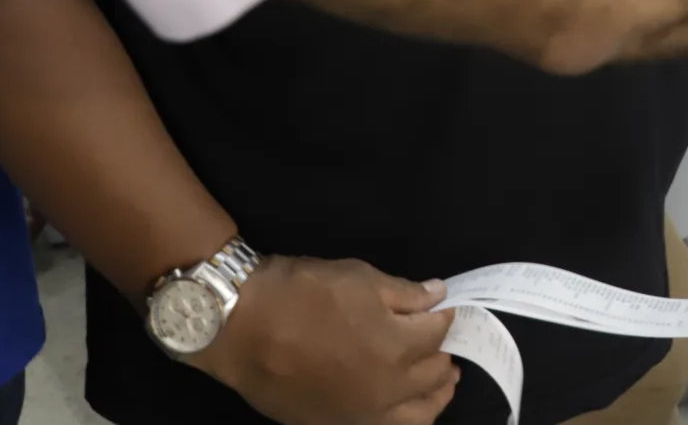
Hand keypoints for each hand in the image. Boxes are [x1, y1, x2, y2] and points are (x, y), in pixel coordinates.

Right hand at [192, 255, 458, 424]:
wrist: (241, 327)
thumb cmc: (301, 293)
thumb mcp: (358, 277)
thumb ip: (405, 292)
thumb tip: (439, 296)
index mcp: (399, 347)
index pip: (440, 332)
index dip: (445, 315)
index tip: (445, 307)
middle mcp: (389, 389)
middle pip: (435, 375)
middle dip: (443, 354)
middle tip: (444, 342)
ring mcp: (363, 415)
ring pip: (419, 415)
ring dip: (435, 395)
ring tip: (440, 382)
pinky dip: (404, 418)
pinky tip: (402, 406)